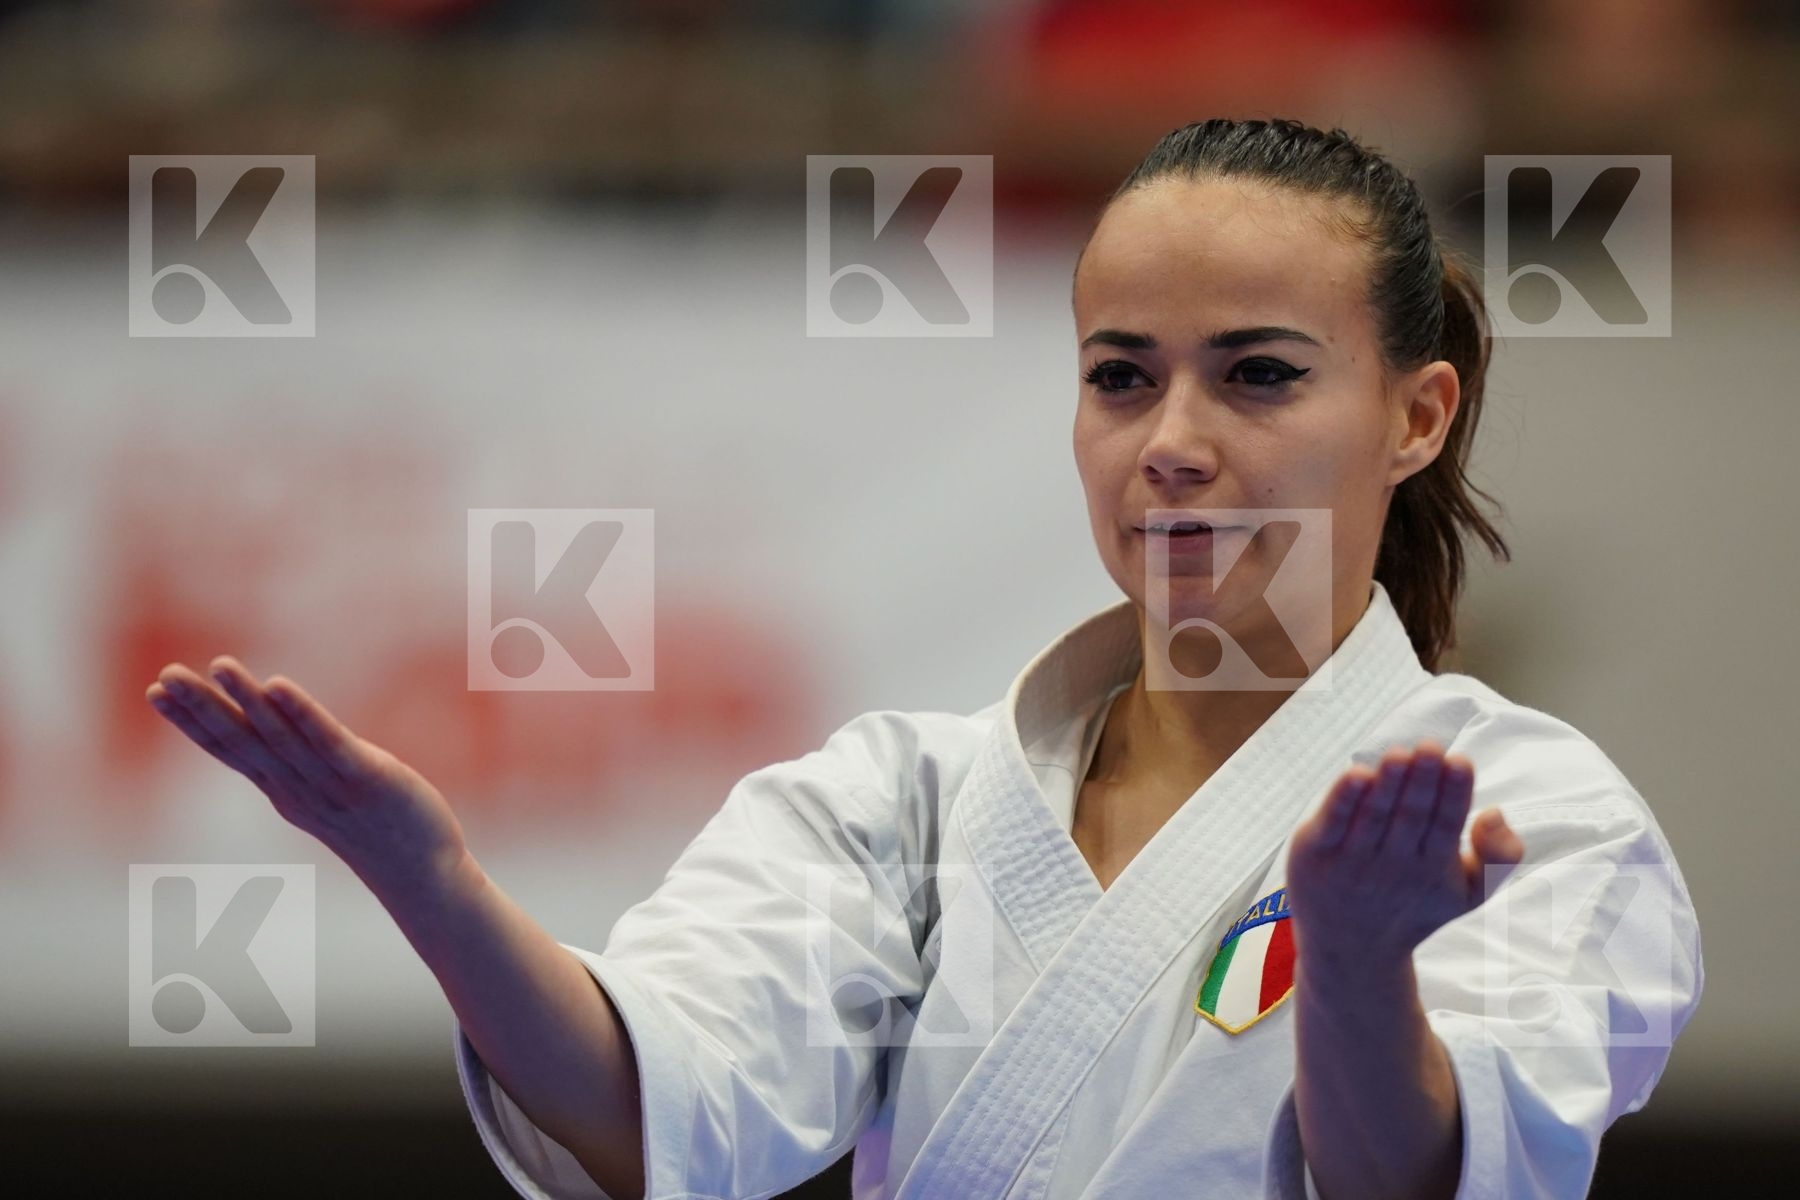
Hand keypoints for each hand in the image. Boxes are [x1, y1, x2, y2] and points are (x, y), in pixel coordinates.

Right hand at [146, 656, 470, 900]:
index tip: (155, 691)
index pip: (230, 750)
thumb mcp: (327, 795)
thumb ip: (300, 766)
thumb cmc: (378, 828)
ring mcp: (329, 786)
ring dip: (247, 701)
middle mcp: (297, 789)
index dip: (192, 722)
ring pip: (279, 739)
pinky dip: (301, 714)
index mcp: (284, 789)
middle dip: (201, 708)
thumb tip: (277, 734)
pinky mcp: (367, 779)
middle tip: (163, 675)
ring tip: (219, 665)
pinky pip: (328, 743)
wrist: (424, 875)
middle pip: (242, 743)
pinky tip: (278, 686)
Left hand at [1285, 740, 1523, 972]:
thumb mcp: (1470, 892)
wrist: (1350, 949)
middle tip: (1430, 748)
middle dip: (1421, 782)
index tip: (1460, 761)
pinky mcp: (1314, 856)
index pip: (1446, 825)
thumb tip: (1494, 811)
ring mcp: (1351, 862)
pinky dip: (1342, 801)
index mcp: (1433, 869)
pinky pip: (1331, 824)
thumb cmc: (1415, 906)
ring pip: (1373, 817)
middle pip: (1411, 817)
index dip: (1454, 793)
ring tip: (1399, 755)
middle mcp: (1393, 866)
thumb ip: (1499, 856)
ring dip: (1387, 785)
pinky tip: (1355, 775)